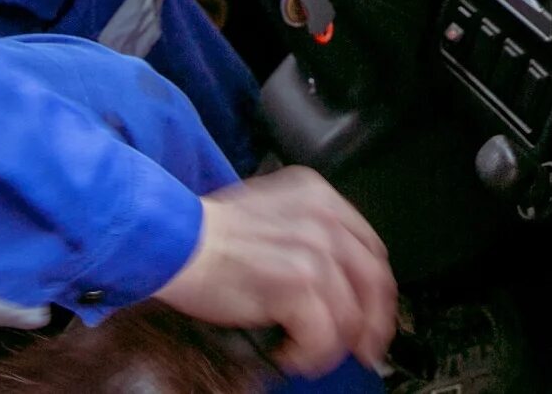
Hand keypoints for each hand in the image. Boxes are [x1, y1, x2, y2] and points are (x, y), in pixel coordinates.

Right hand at [151, 166, 397, 376]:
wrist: (175, 240)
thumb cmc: (209, 232)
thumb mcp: (271, 211)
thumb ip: (308, 231)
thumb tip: (336, 279)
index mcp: (319, 196)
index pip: (371, 249)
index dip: (376, 291)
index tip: (371, 316)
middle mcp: (324, 218)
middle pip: (374, 282)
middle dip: (373, 325)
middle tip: (363, 351)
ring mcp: (314, 250)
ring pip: (351, 316)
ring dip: (331, 346)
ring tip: (305, 352)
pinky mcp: (298, 283)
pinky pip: (325, 337)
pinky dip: (309, 355)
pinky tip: (288, 352)